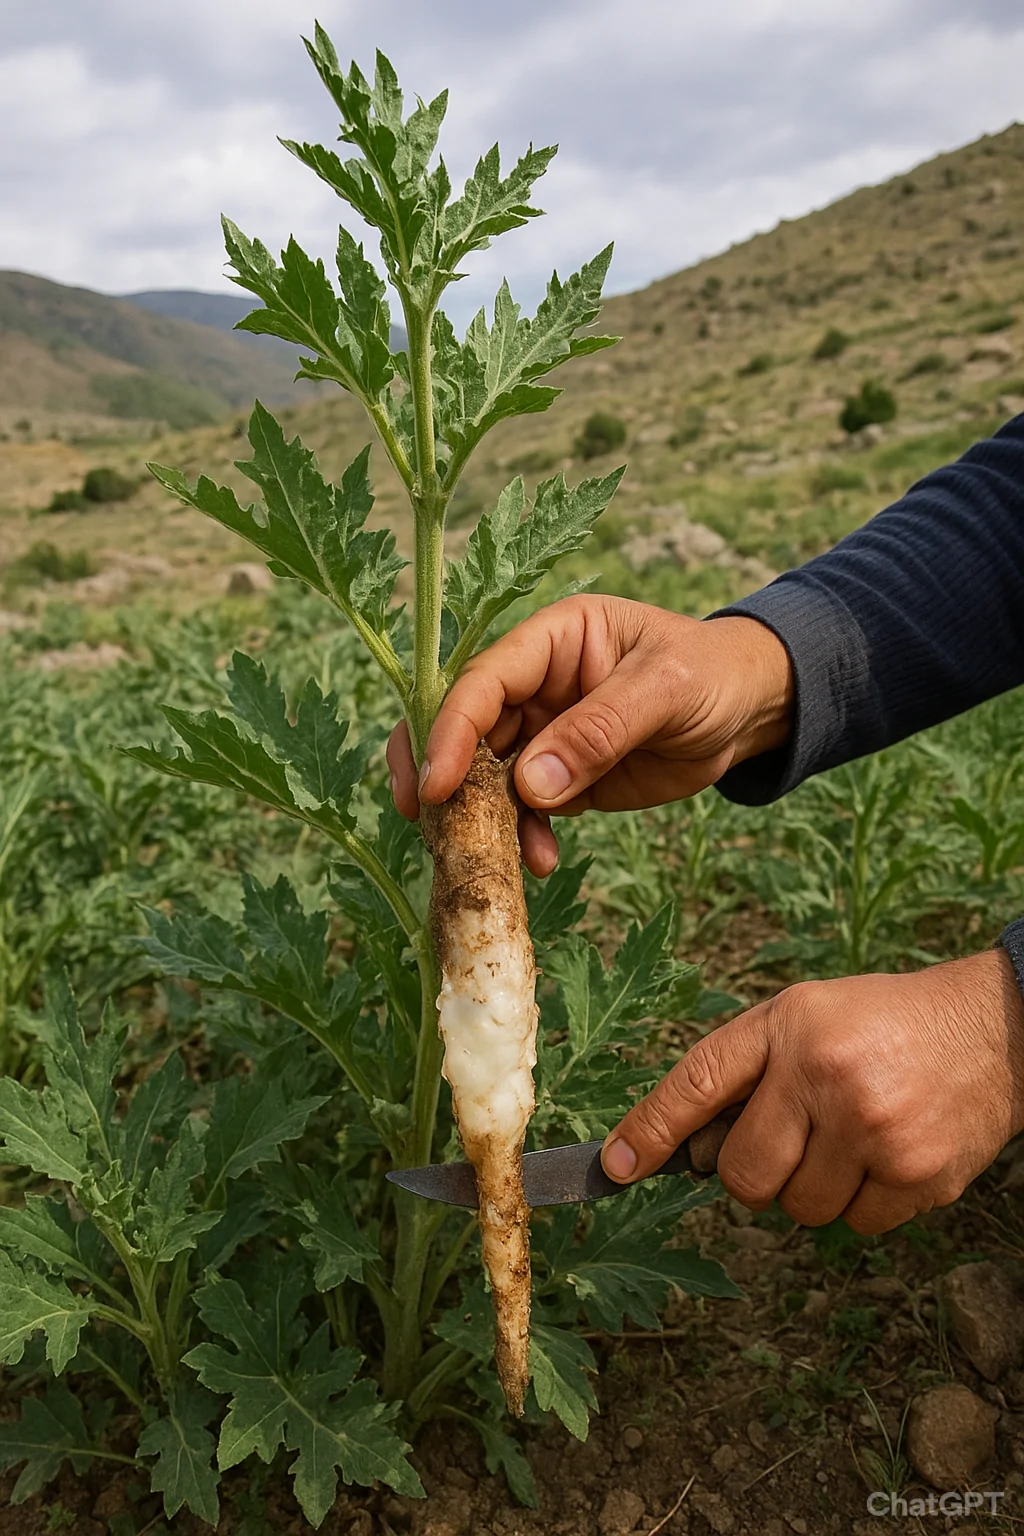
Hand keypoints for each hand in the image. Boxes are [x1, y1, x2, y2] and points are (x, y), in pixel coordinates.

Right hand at [387, 594, 793, 875]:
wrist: (751, 711)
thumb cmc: (712, 673)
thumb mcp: (666, 689)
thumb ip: (599, 730)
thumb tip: (529, 784)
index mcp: (551, 640)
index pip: (483, 682)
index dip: (451, 730)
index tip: (435, 785)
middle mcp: (534, 685)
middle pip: (463, 730)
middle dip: (442, 779)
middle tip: (429, 826)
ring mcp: (543, 733)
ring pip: (485, 779)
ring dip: (485, 821)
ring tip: (501, 861)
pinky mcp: (560, 778)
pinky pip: (522, 811)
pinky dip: (522, 839)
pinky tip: (541, 861)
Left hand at [601, 950, 1023, 1233]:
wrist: (992, 1028)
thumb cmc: (880, 1024)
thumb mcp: (802, 1015)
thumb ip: (743, 1071)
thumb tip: (687, 1151)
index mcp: (788, 1026)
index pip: (698, 1083)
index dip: (650, 1131)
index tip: (616, 1168)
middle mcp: (825, 1074)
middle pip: (746, 1177)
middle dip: (755, 1174)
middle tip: (792, 1141)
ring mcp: (873, 1128)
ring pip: (799, 1210)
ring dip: (814, 1189)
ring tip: (850, 1137)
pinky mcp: (919, 1174)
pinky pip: (856, 1227)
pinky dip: (864, 1202)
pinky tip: (888, 1154)